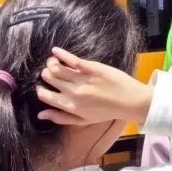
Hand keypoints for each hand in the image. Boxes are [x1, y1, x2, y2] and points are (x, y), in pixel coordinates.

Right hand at [37, 47, 151, 126]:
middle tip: (49, 72)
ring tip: (53, 61)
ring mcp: (83, 79)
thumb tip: (40, 114)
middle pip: (50, 78)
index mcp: (71, 106)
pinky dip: (61, 54)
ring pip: (58, 68)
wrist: (130, 101)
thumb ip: (61, 118)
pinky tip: (55, 50)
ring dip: (51, 63)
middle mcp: (74, 93)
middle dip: (46, 74)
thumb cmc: (107, 111)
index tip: (42, 86)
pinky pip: (72, 60)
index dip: (40, 90)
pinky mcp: (93, 68)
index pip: (46, 96)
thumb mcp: (83, 120)